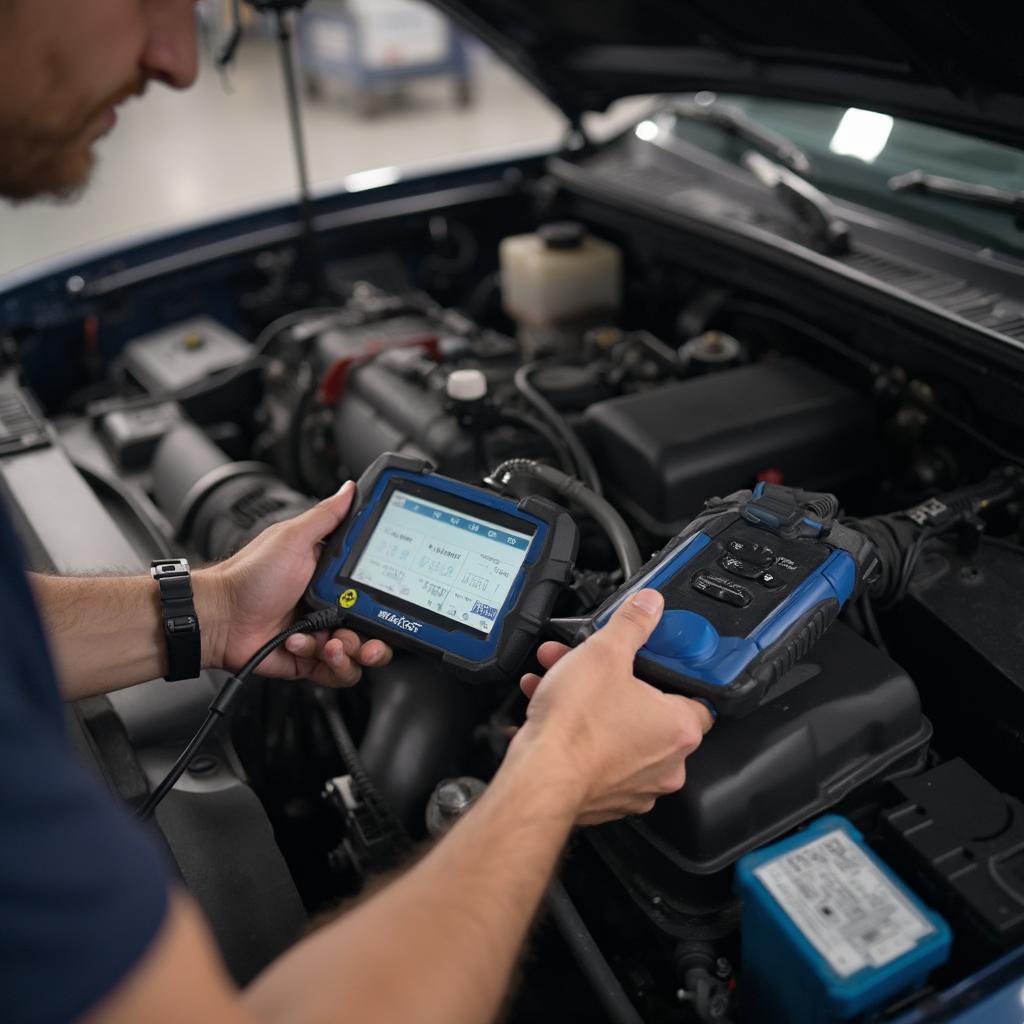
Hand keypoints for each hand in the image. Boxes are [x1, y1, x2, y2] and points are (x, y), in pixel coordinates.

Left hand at [200, 481, 391, 685]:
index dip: (389, 601)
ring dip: (349, 653)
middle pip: (375, 629)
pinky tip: (307, 647)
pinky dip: (329, 665)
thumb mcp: (292, 538)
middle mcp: (332, 606)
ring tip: (330, 644)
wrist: (219, 618)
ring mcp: (322, 635)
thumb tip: (350, 489)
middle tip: (362, 638)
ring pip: (359, 655)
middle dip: (374, 639)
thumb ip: (327, 516)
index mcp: (333, 577)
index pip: (377, 591)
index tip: (390, 605)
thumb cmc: (248, 576)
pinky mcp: (311, 660)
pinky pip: (339, 674)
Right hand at [512, 589, 712, 824]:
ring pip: (618, 732)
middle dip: (613, 680)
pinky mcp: (606, 798)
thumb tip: (650, 605)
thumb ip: (632, 624)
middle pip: (648, 710)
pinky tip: (548, 708)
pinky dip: (577, 733)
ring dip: (589, 702)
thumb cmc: (575, 726)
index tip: (653, 661)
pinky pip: (597, 757)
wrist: (538, 777)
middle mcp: (667, 764)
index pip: (698, 696)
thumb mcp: (604, 653)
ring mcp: (637, 787)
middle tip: (590, 664)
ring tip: (558, 678)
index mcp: (680, 729)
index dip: (673, 673)